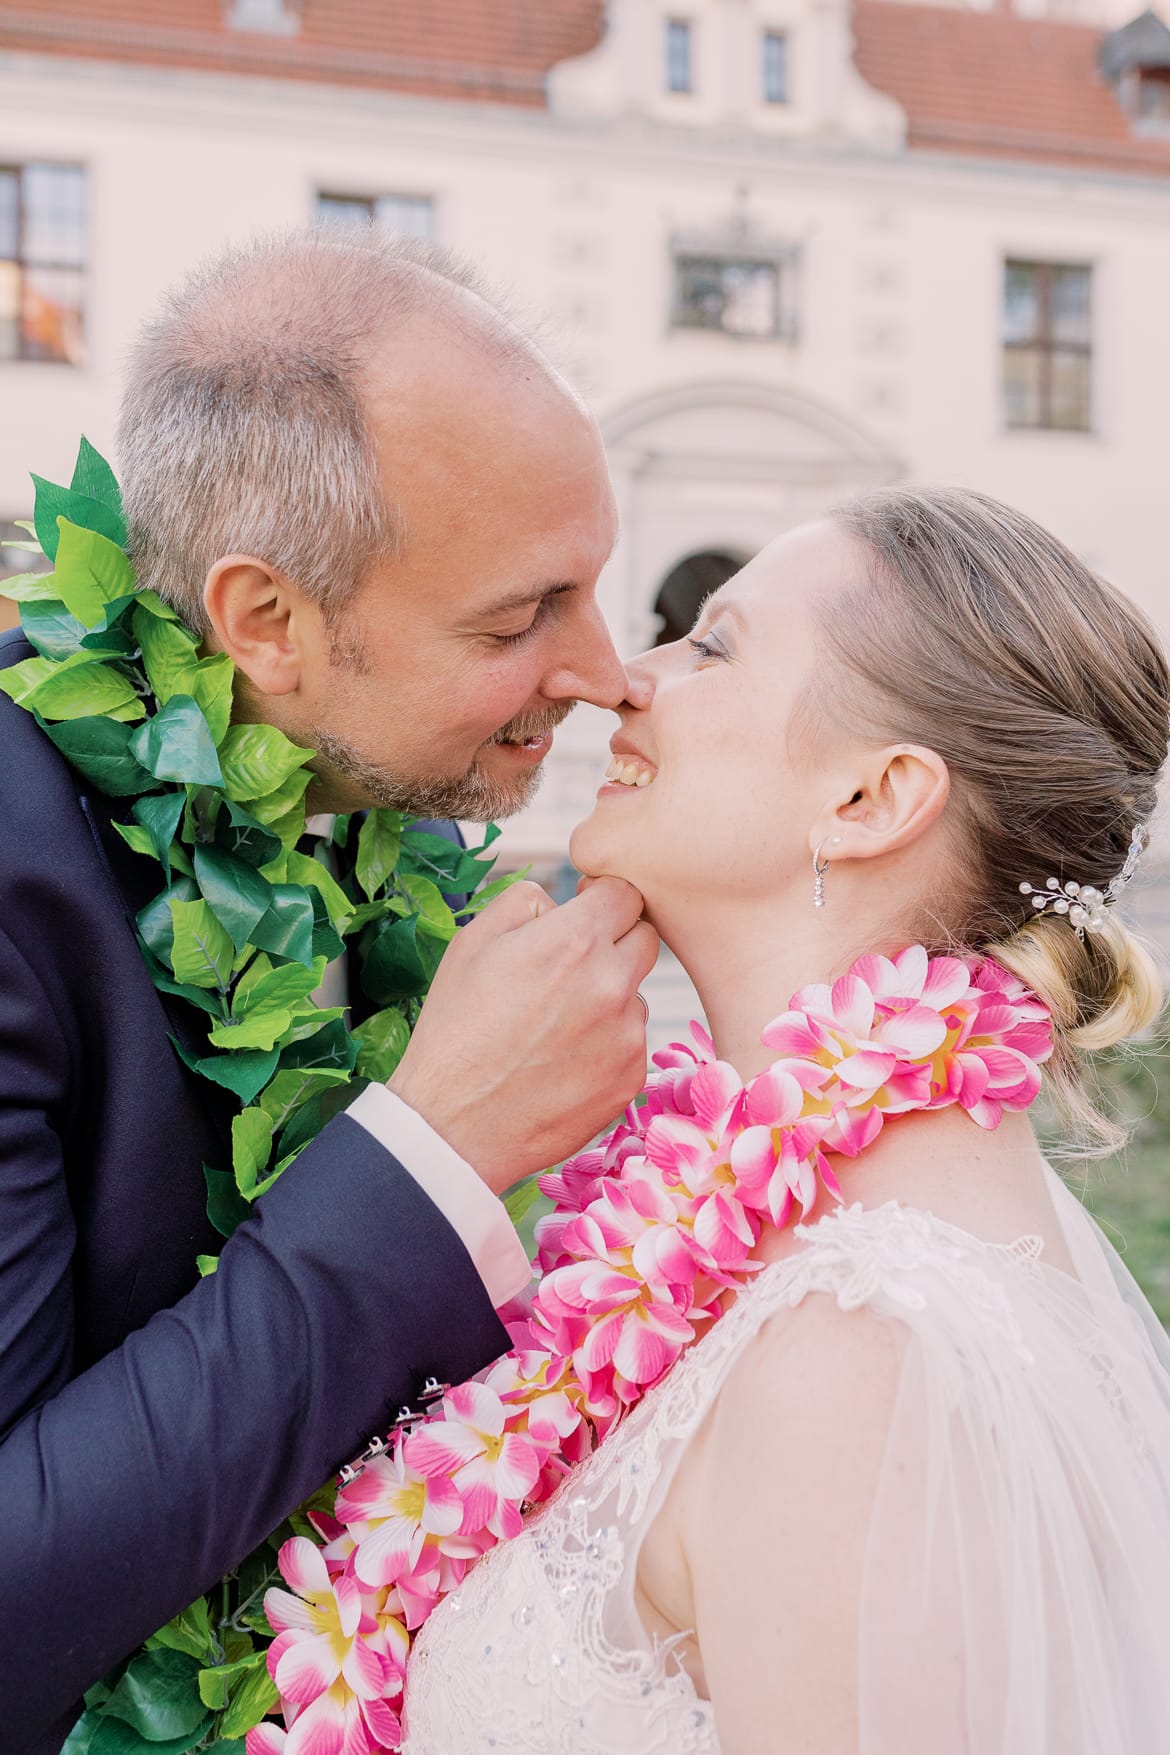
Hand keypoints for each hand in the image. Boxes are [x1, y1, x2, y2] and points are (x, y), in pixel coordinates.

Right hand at [388, 878, 658, 1190]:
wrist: (453, 1126)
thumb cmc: (455, 1031)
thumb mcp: (471, 943)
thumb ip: (525, 901)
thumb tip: (561, 901)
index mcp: (574, 940)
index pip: (626, 893)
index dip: (603, 899)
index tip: (586, 913)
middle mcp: (612, 983)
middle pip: (645, 939)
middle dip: (615, 943)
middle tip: (569, 969)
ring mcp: (627, 1034)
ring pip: (636, 995)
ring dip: (609, 998)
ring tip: (553, 1027)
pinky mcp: (630, 1078)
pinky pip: (631, 1043)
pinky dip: (606, 1045)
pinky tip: (561, 1061)